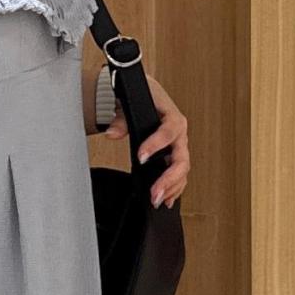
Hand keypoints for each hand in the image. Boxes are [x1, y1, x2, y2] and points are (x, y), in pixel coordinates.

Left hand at [104, 73, 190, 207]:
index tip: (142, 157)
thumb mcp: (130, 102)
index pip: (169, 131)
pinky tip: (166, 200)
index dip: (156, 144)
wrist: (149, 94)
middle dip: (168, 178)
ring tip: (158, 200)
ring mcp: (179, 146)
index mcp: (172, 117)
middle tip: (155, 193)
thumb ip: (121, 120)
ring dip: (172, 187)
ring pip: (182, 170)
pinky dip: (175, 188)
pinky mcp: (174, 156)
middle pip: (181, 159)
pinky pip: (179, 174)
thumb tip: (112, 133)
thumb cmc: (144, 96)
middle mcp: (179, 134)